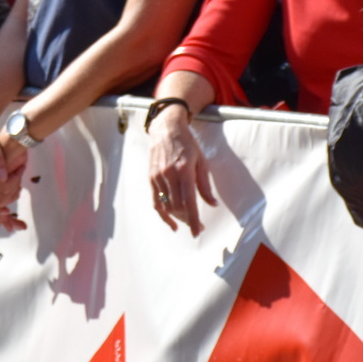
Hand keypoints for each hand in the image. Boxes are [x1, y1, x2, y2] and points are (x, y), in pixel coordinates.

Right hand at [148, 105, 216, 234]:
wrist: (166, 130)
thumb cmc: (187, 145)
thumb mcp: (202, 162)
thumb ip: (205, 185)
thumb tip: (211, 204)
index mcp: (184, 170)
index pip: (189, 201)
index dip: (194, 219)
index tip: (198, 232)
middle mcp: (168, 175)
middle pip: (177, 206)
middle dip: (188, 220)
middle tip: (199, 226)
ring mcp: (157, 176)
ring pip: (166, 205)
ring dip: (177, 217)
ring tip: (188, 222)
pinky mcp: (150, 177)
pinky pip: (155, 200)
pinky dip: (162, 213)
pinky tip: (170, 221)